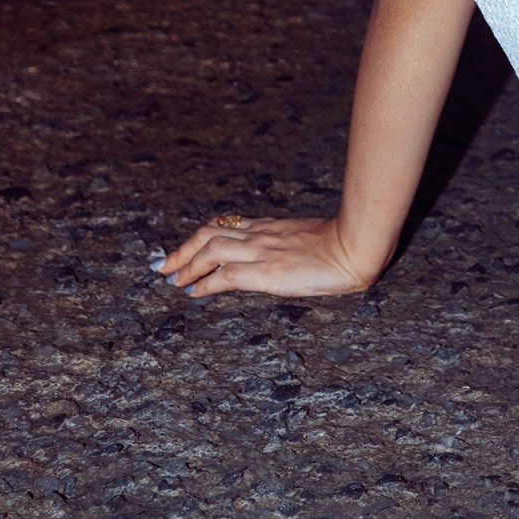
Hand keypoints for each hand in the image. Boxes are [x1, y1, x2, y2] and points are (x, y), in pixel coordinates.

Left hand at [153, 215, 375, 298]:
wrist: (355, 245)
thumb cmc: (341, 244)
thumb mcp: (307, 240)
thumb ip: (287, 244)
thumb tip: (277, 257)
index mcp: (270, 227)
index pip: (225, 226)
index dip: (199, 238)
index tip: (184, 250)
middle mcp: (260, 235)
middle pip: (209, 234)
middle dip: (183, 250)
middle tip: (164, 265)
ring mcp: (262, 252)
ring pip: (211, 250)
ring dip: (186, 265)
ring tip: (172, 280)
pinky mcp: (266, 272)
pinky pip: (227, 275)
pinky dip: (206, 283)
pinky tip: (194, 293)